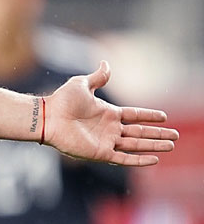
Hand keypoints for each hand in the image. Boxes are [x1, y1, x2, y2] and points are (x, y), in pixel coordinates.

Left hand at [45, 61, 178, 165]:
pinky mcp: (100, 153)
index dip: (149, 116)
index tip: (165, 116)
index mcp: (108, 113)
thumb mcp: (82, 84)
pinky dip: (139, 160)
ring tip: (171, 145)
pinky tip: (154, 159)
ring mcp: (106, 141)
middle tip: (176, 135)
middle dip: (158, 134)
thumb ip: (98, 77)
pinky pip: (124, 158)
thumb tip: (106, 63)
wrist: (48, 117)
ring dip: (154, 145)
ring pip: (136, 145)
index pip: (134, 115)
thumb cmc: (62, 100)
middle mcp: (109, 128)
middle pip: (140, 132)